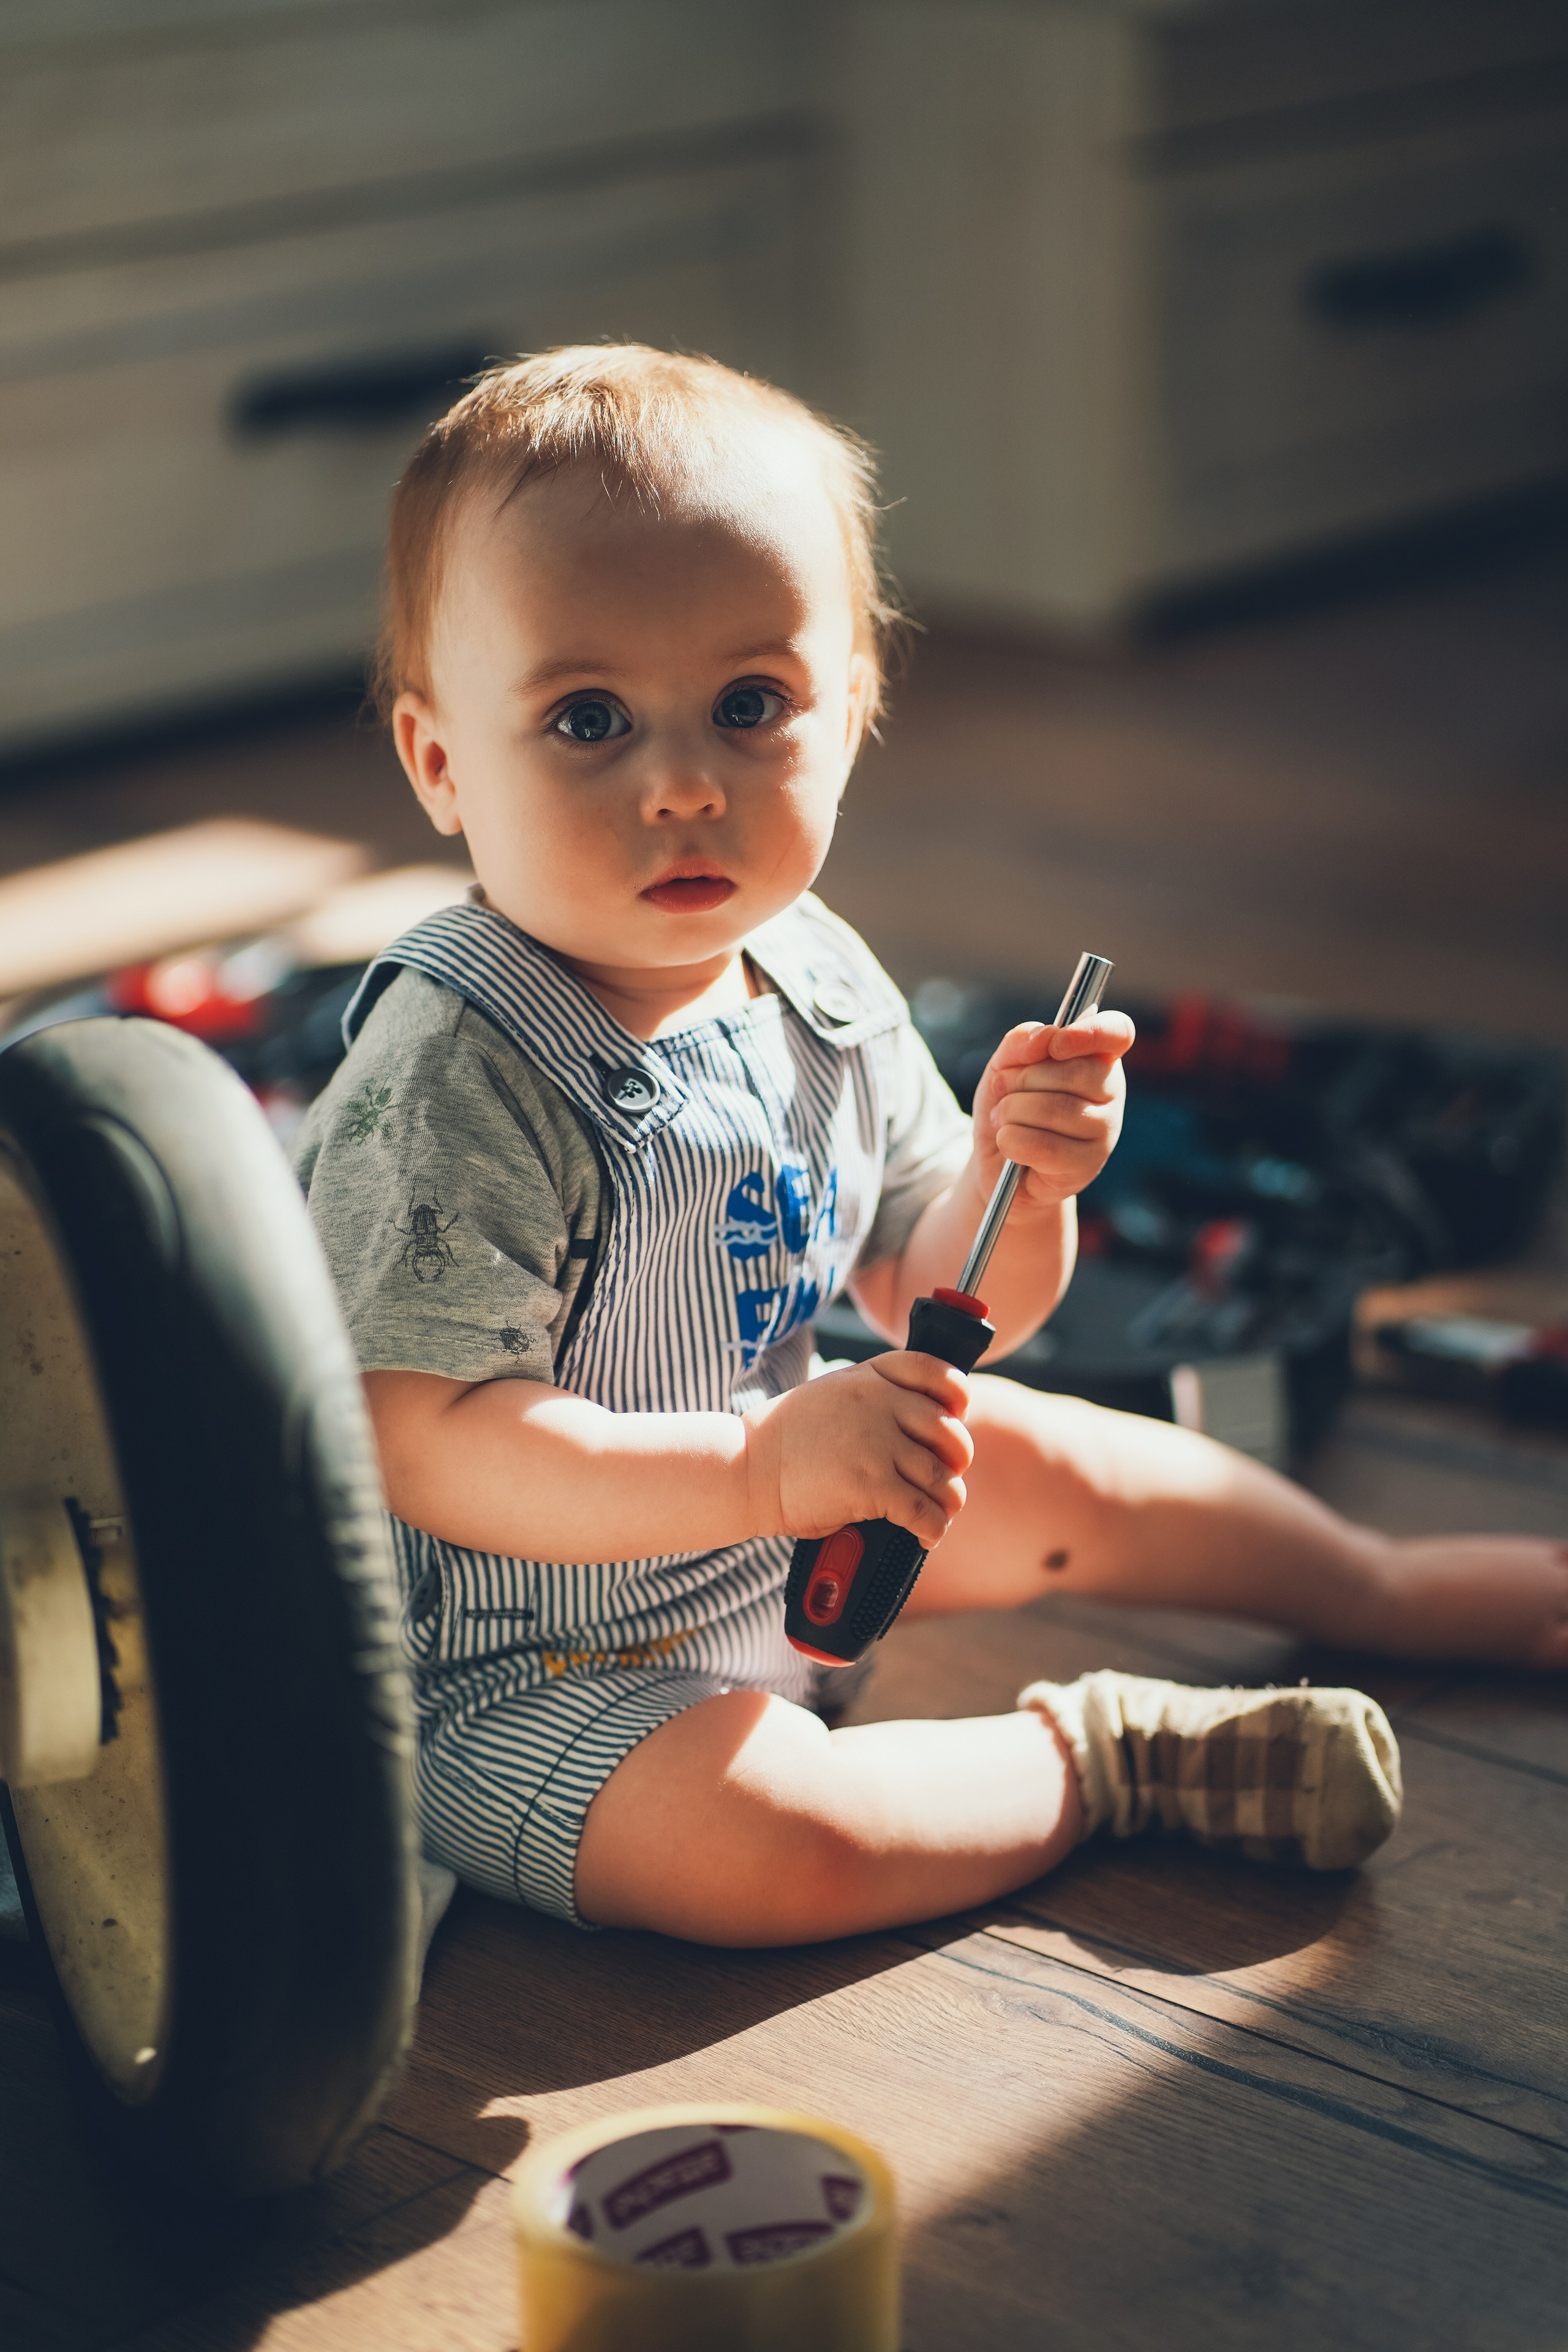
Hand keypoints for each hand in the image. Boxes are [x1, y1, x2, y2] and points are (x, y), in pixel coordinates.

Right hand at [744, 1353, 972, 1547]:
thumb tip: (918, 1424)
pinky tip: (925, 1535)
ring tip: (937, 1512)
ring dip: (947, 1500)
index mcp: (870, 1378)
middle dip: (955, 1460)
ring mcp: (878, 1444)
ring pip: (942, 1476)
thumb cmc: (786, 1439)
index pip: (935, 1371)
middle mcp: (880, 1404)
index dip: (955, 1396)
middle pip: (949, 1431)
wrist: (746, 1469)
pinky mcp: (873, 1486)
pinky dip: (933, 1528)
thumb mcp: (832, 1394)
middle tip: (943, 1476)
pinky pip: (925, 1511)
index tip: (955, 1416)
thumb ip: (874, 1397)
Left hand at [971, 1009, 1133, 1211]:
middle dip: (1022, 1080)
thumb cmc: (1008, 1106)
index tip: (1055, 1045)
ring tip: (1002, 1119)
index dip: (1090, 1033)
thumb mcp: (1003, 1066)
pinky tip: (1008, 1144)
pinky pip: (1044, 1145)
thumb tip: (1045, 1037)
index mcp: (1096, 1057)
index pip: (1117, 1032)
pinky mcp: (1088, 1165)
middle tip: (1004, 1092)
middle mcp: (1110, 1091)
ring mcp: (1105, 1130)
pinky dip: (1011, 1140)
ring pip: (1056, 1109)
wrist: (996, 1162)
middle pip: (1073, 1072)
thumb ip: (1021, 1041)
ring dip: (1011, 1112)